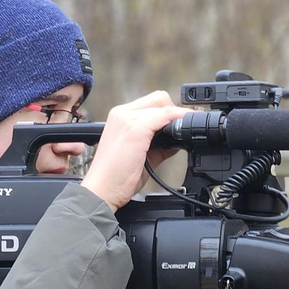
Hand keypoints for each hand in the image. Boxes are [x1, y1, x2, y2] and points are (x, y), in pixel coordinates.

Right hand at [81, 91, 190, 210]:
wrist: (101, 190)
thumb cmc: (116, 177)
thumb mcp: (142, 157)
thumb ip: (160, 146)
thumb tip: (177, 142)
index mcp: (121, 118)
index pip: (152, 103)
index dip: (171, 112)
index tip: (186, 123)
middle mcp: (121, 113)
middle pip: (159, 98)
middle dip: (175, 111)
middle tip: (184, 130)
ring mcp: (127, 119)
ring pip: (162, 104)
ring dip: (178, 116)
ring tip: (187, 131)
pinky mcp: (135, 129)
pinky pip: (164, 116)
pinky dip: (177, 120)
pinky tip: (184, 130)